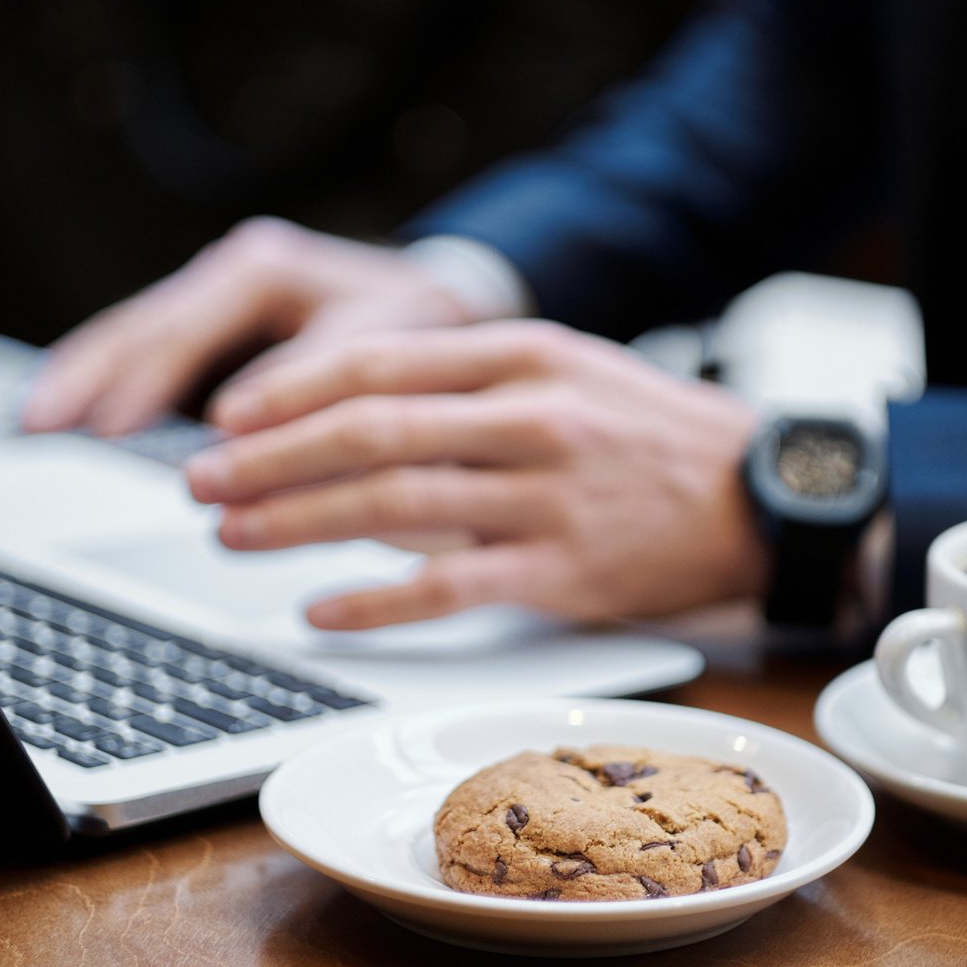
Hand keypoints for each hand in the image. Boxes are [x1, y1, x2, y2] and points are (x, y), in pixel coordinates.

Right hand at [20, 217, 475, 435]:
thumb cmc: (423, 327)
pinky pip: (147, 348)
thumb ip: (317, 387)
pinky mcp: (214, 323)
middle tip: (39, 426)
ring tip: (33, 423)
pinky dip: (106, 380)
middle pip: (141, 325)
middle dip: (87, 377)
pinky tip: (69, 411)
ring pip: (133, 333)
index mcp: (267, 268)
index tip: (108, 429)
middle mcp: (233, 270)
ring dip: (82, 379)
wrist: (445, 298)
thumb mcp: (385, 348)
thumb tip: (236, 432)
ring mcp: (217, 292)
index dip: (147, 384)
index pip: (189, 330)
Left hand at [183, 321, 768, 628]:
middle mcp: (531, 418)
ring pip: (394, 508)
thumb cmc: (649, 435)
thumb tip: (353, 411)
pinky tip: (320, 610)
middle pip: (371, 433)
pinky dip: (374, 601)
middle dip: (270, 458)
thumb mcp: (568, 370)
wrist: (762, 497)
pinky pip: (447, 589)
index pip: (379, 362)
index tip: (229, 416)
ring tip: (235, 537)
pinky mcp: (563, 574)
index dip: (290, 391)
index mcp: (524, 355)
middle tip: (204, 482)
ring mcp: (547, 498)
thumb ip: (470, 382)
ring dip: (299, 523)